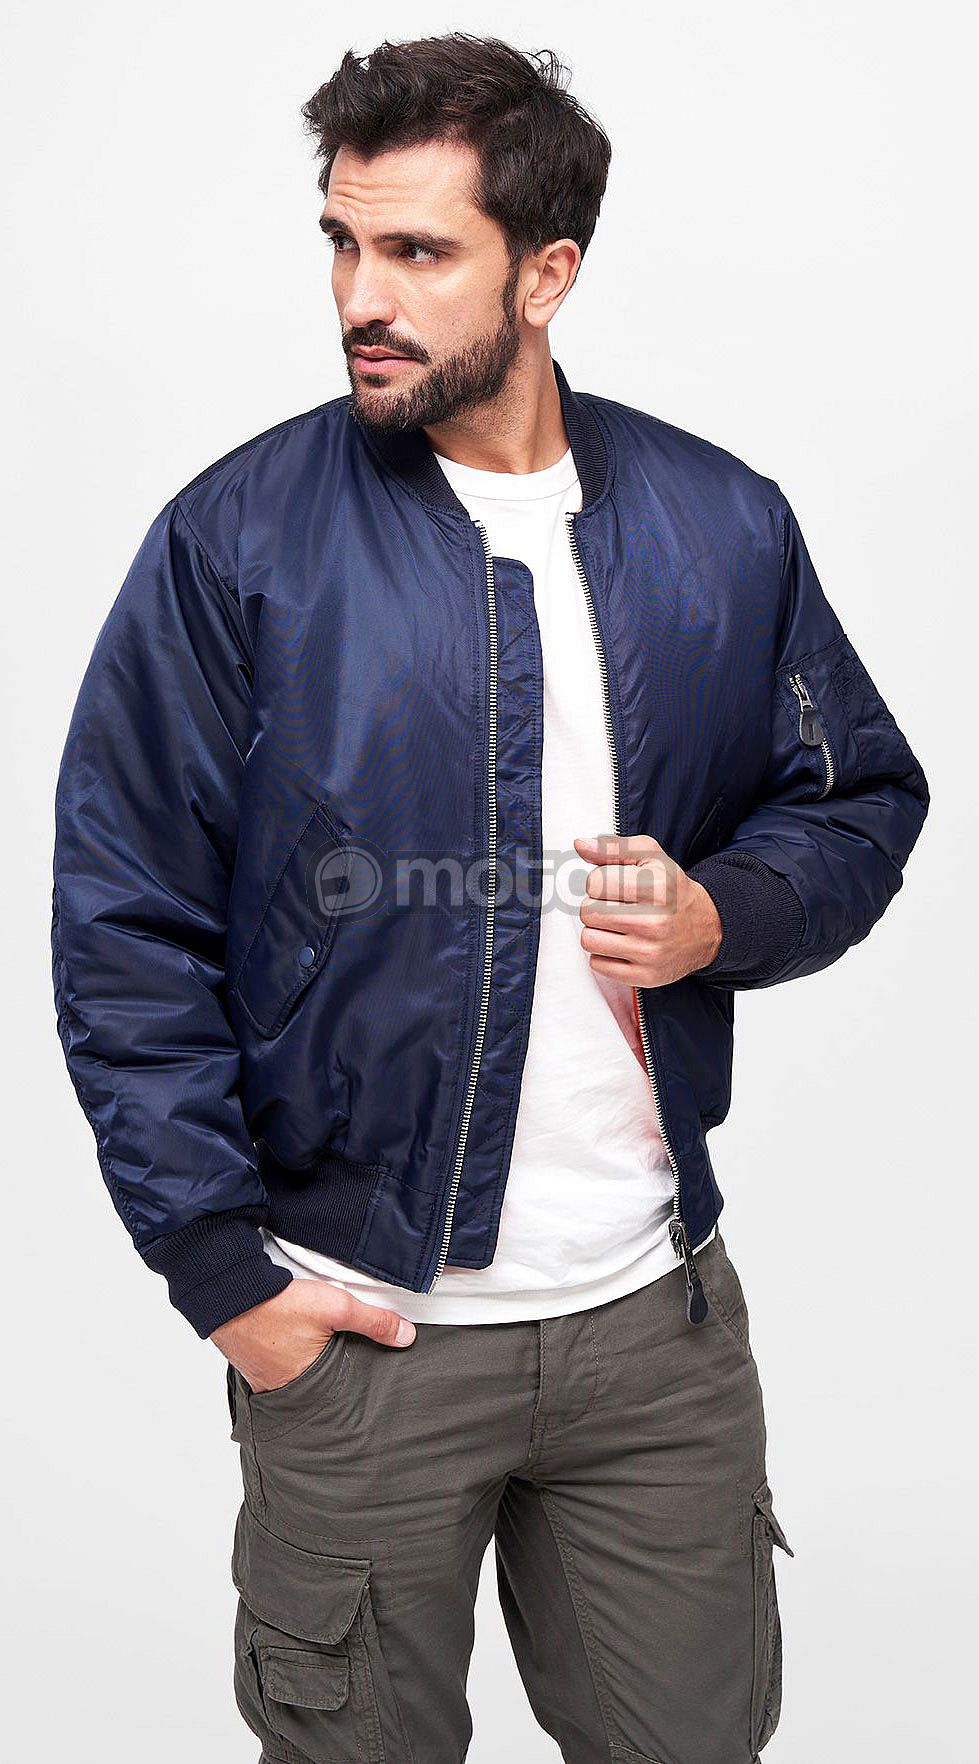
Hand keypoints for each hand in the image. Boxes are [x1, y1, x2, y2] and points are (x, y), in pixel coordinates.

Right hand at [211, 1278, 415, 1393]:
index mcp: (306, 1386)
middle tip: (347, 1368)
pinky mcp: (253, 1362)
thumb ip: (374, 1322)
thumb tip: (407, 1336)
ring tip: (321, 1354)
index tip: (368, 1383)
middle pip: (320, 1389)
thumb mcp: (336, 1307)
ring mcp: (263, 1378)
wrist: (230, 1290)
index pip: (340, 1396)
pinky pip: (278, 1366)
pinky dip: (288, 1357)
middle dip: (334, 1379)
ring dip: (310, 1366)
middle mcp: (281, 1390)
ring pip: (298, 1378)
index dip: (354, 1388)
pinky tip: (294, 1343)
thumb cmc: (279, 1304)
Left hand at [573, 832, 722, 987]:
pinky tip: (623, 944)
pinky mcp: (645, 976)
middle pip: (588, 911)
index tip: (616, 886)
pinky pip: (597, 964)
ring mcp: (650, 953)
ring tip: (618, 925)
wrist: (707, 928)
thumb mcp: (651, 857)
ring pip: (588, 939)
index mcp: (657, 888)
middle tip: (618, 906)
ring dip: (597, 931)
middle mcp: (655, 922)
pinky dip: (604, 953)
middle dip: (597, 906)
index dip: (600, 882)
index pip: (594, 882)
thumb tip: (579, 845)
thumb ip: (613, 848)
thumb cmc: (671, 890)